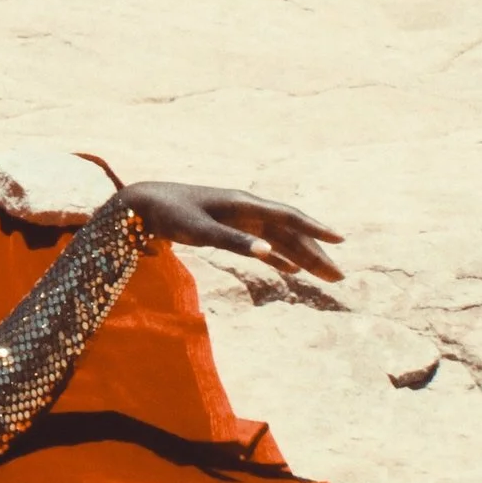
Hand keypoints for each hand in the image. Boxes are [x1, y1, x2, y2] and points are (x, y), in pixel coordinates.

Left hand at [117, 181, 344, 280]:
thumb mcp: (199, 230)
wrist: (141, 205)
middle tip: (338, 277)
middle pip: (290, 232)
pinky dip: (277, 257)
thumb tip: (269, 252)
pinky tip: (290, 271)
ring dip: (302, 257)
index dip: (315, 229)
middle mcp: (247, 210)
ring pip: (279, 240)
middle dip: (316, 253)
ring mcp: (238, 220)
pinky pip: (261, 245)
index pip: (289, 217)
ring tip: (325, 276)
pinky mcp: (228, 229)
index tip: (340, 240)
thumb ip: (233, 242)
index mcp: (244, 205)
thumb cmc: (169, 215)